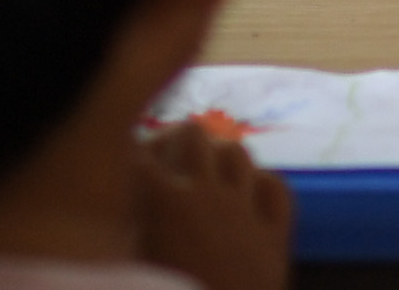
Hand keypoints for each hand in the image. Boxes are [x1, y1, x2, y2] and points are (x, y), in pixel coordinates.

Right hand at [134, 118, 293, 289]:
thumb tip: (124, 217)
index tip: (122, 169)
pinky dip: (261, 185)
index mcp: (164, 203)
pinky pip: (276, 188)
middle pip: (195, 135)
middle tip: (163, 162)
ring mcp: (247, 212)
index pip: (139, 156)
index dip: (127, 157)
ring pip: (238, 153)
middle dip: (175, 141)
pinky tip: (248, 195)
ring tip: (203, 173)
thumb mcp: (135, 265)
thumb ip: (128, 233)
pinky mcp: (276, 235)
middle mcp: (208, 195)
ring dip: (218, 158)